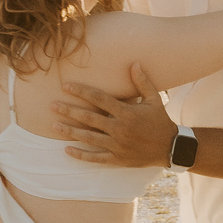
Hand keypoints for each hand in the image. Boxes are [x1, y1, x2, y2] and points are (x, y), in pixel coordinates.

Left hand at [52, 63, 176, 166]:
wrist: (169, 147)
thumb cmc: (160, 121)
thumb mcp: (154, 99)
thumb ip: (142, 82)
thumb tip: (134, 63)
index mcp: (127, 113)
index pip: (99, 99)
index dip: (82, 92)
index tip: (66, 86)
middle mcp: (119, 129)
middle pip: (89, 118)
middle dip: (69, 111)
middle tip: (52, 105)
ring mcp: (117, 145)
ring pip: (89, 138)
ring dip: (70, 132)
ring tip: (54, 126)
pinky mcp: (117, 159)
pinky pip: (96, 158)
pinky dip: (81, 155)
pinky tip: (67, 151)